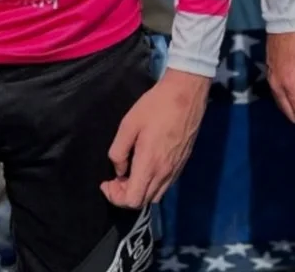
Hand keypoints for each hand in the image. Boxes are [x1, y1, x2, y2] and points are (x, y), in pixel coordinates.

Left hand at [100, 68, 209, 209]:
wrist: (187, 93)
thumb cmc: (156, 106)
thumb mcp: (129, 123)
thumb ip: (119, 150)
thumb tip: (119, 170)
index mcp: (150, 164)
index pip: (132, 200)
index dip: (115, 197)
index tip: (107, 181)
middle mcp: (164, 172)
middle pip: (143, 201)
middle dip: (125, 195)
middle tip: (117, 177)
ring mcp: (176, 168)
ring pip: (156, 195)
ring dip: (140, 191)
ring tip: (131, 172)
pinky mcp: (183, 162)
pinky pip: (166, 184)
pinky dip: (153, 184)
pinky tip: (148, 166)